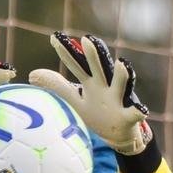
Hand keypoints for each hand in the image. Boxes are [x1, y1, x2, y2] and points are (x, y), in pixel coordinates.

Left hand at [29, 33, 152, 154]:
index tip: (54, 37)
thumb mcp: (75, 99)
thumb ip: (57, 85)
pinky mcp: (128, 117)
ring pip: (121, 85)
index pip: (76, 64)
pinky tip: (141, 109)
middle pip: (98, 68)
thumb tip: (32, 73)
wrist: (118, 135)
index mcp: (91, 83)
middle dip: (94, 54)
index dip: (65, 51)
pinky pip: (135, 114)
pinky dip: (138, 111)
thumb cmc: (97, 113)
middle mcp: (105, 87)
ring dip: (122, 74)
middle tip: (87, 39)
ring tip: (122, 62)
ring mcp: (118, 100)